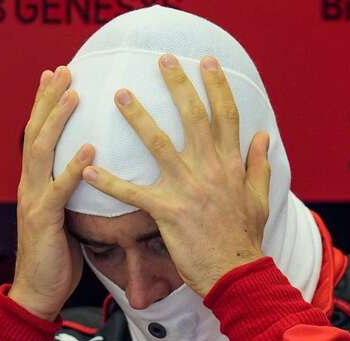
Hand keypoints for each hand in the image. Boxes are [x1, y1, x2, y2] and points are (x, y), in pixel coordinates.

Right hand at [8, 66, 93, 320]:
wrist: (38, 293)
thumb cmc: (56, 256)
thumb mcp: (64, 217)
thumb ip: (70, 192)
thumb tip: (94, 174)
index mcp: (34, 184)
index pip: (38, 135)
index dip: (45, 105)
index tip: (56, 76)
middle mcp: (28, 186)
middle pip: (35, 132)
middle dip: (48, 99)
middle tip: (62, 70)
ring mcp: (32, 201)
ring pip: (41, 151)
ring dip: (57, 120)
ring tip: (74, 95)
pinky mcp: (44, 220)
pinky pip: (59, 189)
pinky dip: (74, 166)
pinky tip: (90, 147)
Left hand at [82, 55, 270, 296]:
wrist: (236, 273)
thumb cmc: (246, 237)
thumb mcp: (259, 198)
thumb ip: (259, 164)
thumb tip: (264, 137)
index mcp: (232, 164)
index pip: (226, 115)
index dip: (216, 85)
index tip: (206, 61)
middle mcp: (210, 169)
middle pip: (193, 117)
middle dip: (178, 85)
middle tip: (162, 59)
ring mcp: (188, 188)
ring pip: (158, 143)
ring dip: (137, 117)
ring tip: (120, 94)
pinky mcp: (167, 211)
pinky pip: (132, 193)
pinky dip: (108, 182)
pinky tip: (86, 169)